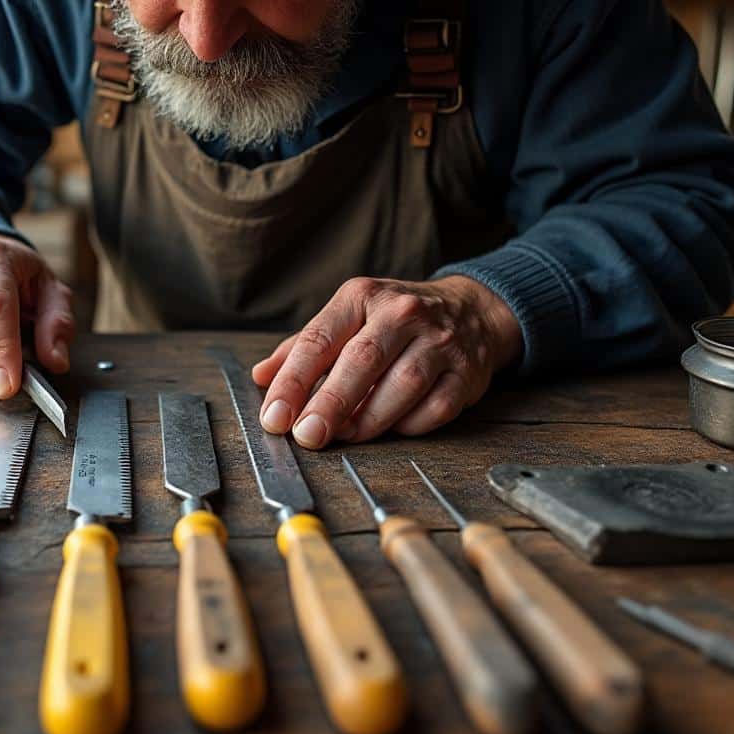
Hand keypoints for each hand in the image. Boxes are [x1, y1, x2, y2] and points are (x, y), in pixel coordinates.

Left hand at [252, 276, 521, 447]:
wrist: (472, 310)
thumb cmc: (394, 320)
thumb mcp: (347, 317)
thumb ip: (302, 348)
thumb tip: (262, 377)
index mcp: (362, 297)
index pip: (319, 340)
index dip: (292, 382)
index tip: (275, 417)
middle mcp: (402, 314)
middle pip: (361, 362)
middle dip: (329, 404)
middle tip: (306, 436)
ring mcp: (440, 342)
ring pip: (401, 386)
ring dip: (367, 420)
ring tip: (344, 435)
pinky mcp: (466, 373)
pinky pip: (434, 409)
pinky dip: (408, 426)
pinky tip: (390, 429)